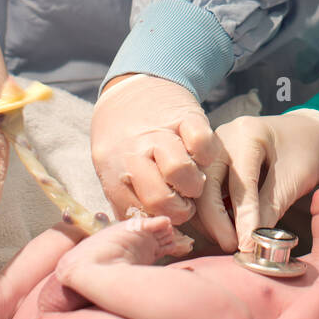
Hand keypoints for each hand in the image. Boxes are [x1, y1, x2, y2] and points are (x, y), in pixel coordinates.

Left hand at [91, 73, 219, 224]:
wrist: (133, 87)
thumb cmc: (123, 138)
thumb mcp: (112, 167)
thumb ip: (126, 199)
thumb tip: (150, 231)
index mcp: (113, 170)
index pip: (136, 213)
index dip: (158, 224)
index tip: (170, 225)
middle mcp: (134, 151)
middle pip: (158, 198)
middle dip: (178, 211)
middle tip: (184, 205)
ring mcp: (160, 132)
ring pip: (179, 171)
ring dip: (193, 185)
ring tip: (193, 183)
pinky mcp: (185, 115)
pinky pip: (202, 142)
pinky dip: (206, 155)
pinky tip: (201, 157)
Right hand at [194, 109, 318, 252]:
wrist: (311, 131)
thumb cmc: (308, 150)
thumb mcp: (294, 179)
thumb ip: (270, 209)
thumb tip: (251, 243)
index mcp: (246, 134)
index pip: (238, 183)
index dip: (242, 218)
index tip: (247, 246)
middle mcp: (222, 137)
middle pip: (206, 185)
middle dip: (216, 222)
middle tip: (234, 247)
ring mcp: (213, 149)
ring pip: (199, 192)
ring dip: (211, 221)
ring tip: (232, 240)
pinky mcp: (212, 162)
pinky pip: (203, 191)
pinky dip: (212, 213)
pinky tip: (226, 228)